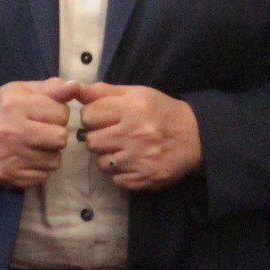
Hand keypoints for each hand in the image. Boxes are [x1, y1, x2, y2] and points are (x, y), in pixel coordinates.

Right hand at [0, 79, 77, 188]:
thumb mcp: (21, 91)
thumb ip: (51, 88)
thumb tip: (76, 86)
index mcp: (16, 105)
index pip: (62, 113)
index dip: (57, 114)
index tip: (45, 115)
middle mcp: (12, 131)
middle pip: (60, 138)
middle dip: (55, 135)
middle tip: (42, 133)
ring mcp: (10, 156)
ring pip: (54, 161)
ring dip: (49, 154)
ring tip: (34, 147)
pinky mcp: (9, 176)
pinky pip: (42, 177)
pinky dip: (38, 170)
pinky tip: (26, 159)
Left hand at [78, 83, 200, 190]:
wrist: (194, 136)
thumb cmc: (160, 111)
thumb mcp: (135, 93)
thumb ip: (103, 91)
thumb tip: (74, 88)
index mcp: (130, 109)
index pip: (88, 115)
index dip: (92, 117)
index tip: (103, 118)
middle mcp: (133, 134)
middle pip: (91, 142)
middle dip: (98, 138)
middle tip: (111, 136)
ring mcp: (139, 159)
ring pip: (101, 164)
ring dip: (107, 158)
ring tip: (122, 150)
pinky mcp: (145, 178)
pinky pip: (116, 180)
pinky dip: (120, 174)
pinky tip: (131, 163)